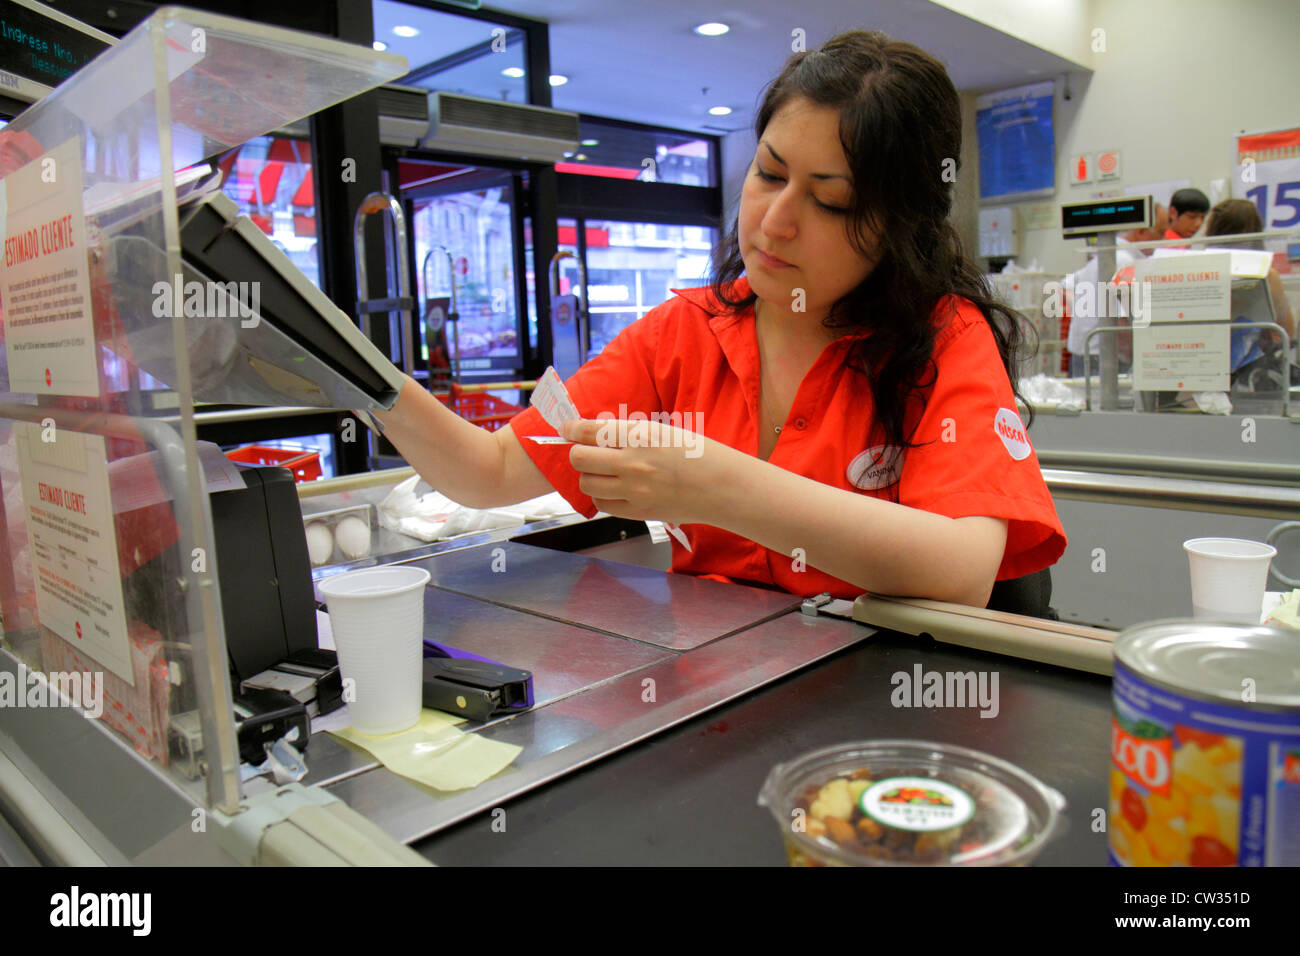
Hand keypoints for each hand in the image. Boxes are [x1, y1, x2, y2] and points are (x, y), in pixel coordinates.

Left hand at [561, 418, 725, 524]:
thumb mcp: (664, 431)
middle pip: (580, 458)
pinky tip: (612, 489)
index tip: (567, 429)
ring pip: (587, 483)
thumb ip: (630, 434)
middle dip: (577, 453)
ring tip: (601, 472)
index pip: (590, 431)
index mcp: (640, 437)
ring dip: (588, 475)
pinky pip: (604, 505)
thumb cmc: (700, 455)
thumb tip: (599, 435)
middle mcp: (632, 464)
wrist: (723, 487)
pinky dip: (601, 496)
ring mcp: (634, 491)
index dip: (572, 428)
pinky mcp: (639, 512)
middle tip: (584, 451)